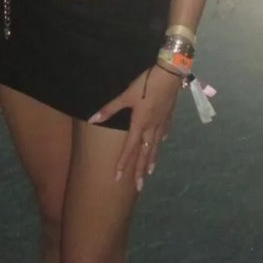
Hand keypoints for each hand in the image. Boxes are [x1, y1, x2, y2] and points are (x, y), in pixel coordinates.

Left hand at [88, 65, 181, 190]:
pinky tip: (162, 142)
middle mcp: (151, 128)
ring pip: (156, 146)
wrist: (169, 75)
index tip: (117, 178)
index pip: (129, 149)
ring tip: (149, 172)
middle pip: (145, 153)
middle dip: (140, 170)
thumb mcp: (125, 95)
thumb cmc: (145, 84)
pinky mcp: (169, 116)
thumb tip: (92, 119)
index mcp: (139, 124)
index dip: (123, 164)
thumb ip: (110, 109)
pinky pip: (164, 132)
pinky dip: (161, 140)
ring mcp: (162, 123)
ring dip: (151, 159)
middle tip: (139, 187)